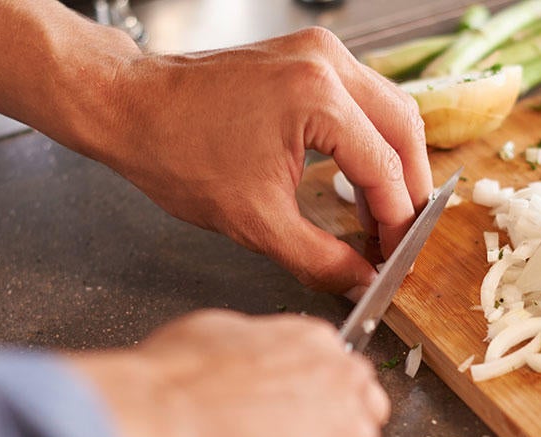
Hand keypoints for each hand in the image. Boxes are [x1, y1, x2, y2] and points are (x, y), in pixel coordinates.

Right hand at [68, 310, 389, 436]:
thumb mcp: (210, 337)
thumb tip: (242, 373)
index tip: (287, 436)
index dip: (311, 418)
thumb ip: (251, 356)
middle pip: (355, 434)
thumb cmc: (165, 391)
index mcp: (314, 346)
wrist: (154, 431)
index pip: (343, 386)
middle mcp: (344, 391)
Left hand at [94, 28, 433, 295]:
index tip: (396, 259)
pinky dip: (370, 139)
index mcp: (318, 97)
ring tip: (382, 214)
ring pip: (390, 109)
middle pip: (404, 129)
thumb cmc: (176, 152)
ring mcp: (319, 51)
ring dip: (394, 163)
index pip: (385, 169)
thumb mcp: (255, 221)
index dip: (398, 223)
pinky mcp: (307, 54)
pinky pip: (362, 98)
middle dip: (410, 189)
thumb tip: (360, 281)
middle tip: (401, 238)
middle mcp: (327, 62)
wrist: (131, 108)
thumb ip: (319, 258)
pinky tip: (359, 177)